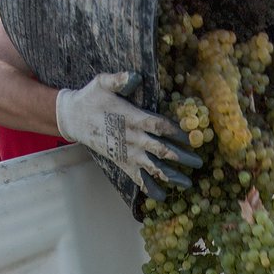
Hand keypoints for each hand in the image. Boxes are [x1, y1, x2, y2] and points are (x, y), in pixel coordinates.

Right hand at [56, 71, 201, 199]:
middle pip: (162, 150)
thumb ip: (119, 80)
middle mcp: (132, 139)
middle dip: (182, 158)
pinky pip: (137, 179)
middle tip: (199, 164)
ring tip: (188, 184)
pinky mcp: (121, 163)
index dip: (177, 133)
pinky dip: (149, 189)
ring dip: (172, 176)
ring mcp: (127, 154)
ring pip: (154, 168)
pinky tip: (162, 197)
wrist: (73, 118)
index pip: (159, 126)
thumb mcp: (102, 83)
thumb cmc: (92, 98)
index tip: (192, 139)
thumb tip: (135, 76)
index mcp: (132, 119)